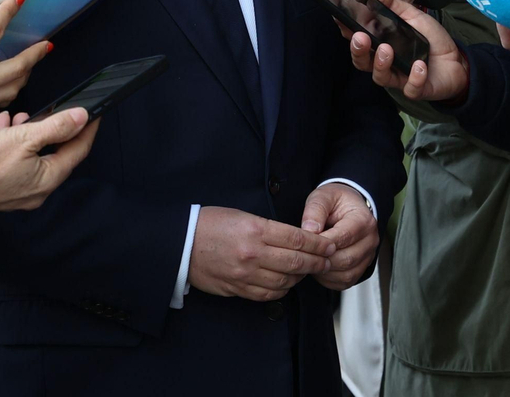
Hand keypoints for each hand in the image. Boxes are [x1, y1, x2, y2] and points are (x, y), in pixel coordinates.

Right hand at [0, 108, 98, 211]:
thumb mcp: (23, 138)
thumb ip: (55, 127)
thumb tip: (81, 117)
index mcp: (49, 177)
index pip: (79, 149)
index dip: (88, 129)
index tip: (95, 113)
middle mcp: (39, 188)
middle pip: (56, 152)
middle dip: (54, 129)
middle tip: (55, 111)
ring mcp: (21, 190)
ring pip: (34, 155)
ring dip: (30, 132)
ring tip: (21, 117)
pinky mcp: (4, 187)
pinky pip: (16, 161)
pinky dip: (13, 143)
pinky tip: (2, 127)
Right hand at [187, 207, 336, 300]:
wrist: (180, 244)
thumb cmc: (209, 224)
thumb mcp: (241, 215)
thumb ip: (267, 228)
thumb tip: (294, 239)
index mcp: (254, 229)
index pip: (296, 238)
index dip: (317, 243)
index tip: (329, 244)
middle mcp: (252, 254)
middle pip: (295, 262)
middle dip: (316, 262)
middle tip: (328, 260)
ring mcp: (245, 274)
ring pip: (285, 281)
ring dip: (301, 277)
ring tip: (308, 270)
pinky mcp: (238, 289)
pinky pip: (268, 294)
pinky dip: (283, 290)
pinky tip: (287, 283)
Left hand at [300, 183, 378, 290]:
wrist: (348, 207)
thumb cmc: (336, 202)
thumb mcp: (323, 196)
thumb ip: (315, 210)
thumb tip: (309, 230)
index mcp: (363, 220)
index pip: (344, 237)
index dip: (322, 243)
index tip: (305, 242)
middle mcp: (370, 240)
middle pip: (346, 259)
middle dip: (321, 258)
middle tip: (304, 253)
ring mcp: (367, 256)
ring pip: (346, 274)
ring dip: (324, 271)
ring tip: (311, 259)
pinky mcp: (361, 269)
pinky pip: (345, 282)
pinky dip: (328, 279)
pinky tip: (318, 267)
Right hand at [341, 0, 467, 100]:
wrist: (457, 60)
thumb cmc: (430, 38)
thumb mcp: (412, 15)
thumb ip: (392, 3)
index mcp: (380, 42)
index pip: (357, 39)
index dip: (347, 32)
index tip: (341, 20)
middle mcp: (384, 62)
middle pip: (362, 61)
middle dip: (358, 50)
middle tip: (360, 38)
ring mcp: (398, 76)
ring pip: (380, 76)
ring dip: (381, 64)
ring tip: (387, 49)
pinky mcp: (414, 89)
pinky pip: (409, 88)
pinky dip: (414, 78)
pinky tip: (419, 66)